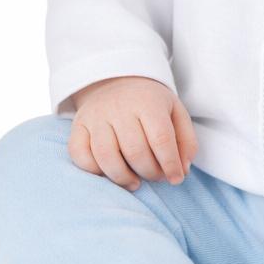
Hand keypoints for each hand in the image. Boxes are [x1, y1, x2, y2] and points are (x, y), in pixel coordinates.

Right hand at [67, 76, 197, 192]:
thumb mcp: (176, 113)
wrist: (117, 81)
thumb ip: (186, 141)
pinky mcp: (78, 126)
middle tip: (156, 177)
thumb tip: (182, 171)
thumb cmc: (151, 104)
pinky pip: (79, 154)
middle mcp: (119, 107)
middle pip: (134, 151)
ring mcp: (95, 116)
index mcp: (148, 101)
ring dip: (123, 178)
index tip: (175, 179)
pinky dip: (94, 171)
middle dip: (149, 172)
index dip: (170, 164)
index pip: (160, 138)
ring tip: (135, 182)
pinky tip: (109, 173)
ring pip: (106, 156)